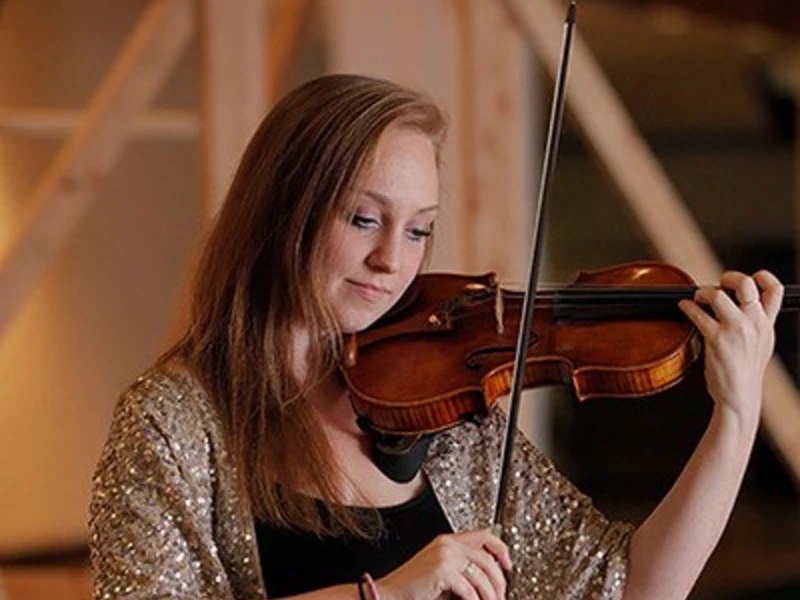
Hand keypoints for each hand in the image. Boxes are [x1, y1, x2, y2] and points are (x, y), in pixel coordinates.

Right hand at [376, 528, 511, 599]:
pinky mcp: (442, 571)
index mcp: (448, 540)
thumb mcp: (439, 571)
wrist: (389, 594)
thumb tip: (489, 578)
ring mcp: (445, 556)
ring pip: (482, 576)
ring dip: (490, 595)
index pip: (485, 536)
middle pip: (488, 560)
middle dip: (499, 582)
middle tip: (500, 597)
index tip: (508, 566)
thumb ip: (461, 567)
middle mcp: (448, 544)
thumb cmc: (413, 587)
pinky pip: (470, 589)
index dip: (502, 550)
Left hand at [678, 270, 782, 421]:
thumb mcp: (761, 345)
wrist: (739, 397)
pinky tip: (683, 307)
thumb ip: (756, 324)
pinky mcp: (716, 339)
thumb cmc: (744, 372)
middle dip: (728, 277)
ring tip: (697, 298)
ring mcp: (736, 330)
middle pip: (745, 284)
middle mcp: (754, 324)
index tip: (750, 276)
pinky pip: (698, 313)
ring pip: (718, 295)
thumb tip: (742, 305)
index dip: (763, 276)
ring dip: (702, 292)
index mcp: (767, 325)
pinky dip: (687, 306)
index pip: (775, 290)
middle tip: (718, 284)